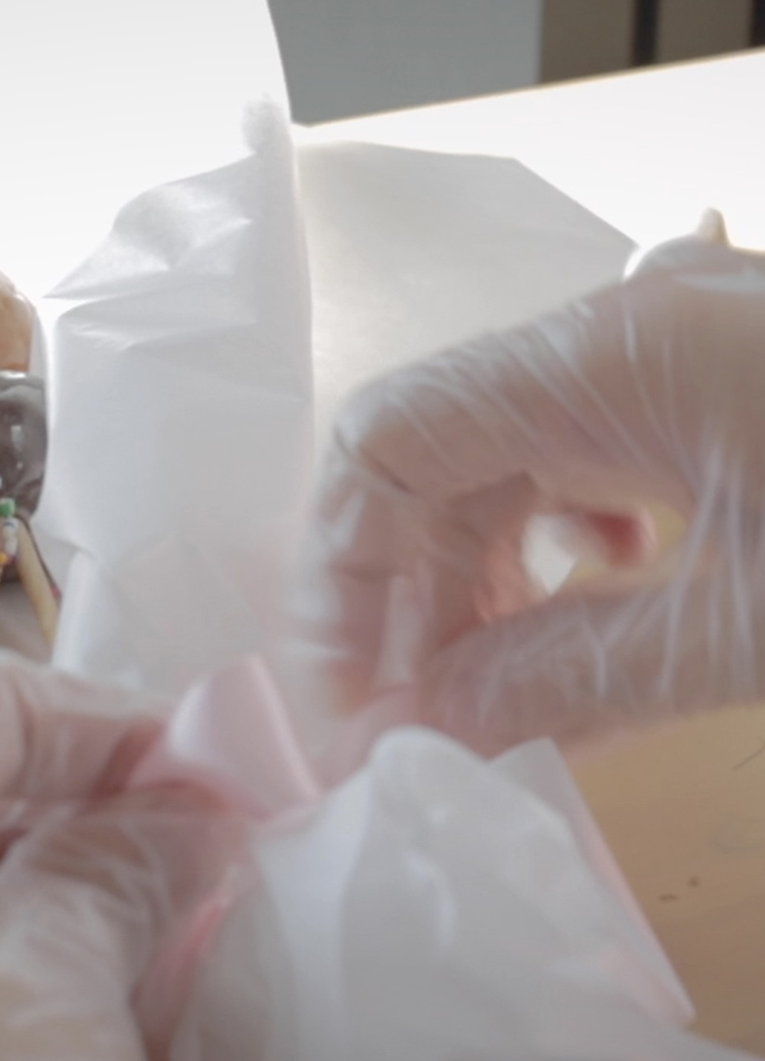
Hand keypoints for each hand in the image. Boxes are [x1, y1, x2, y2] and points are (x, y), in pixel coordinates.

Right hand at [295, 223, 763, 754]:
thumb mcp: (761, 628)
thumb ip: (575, 678)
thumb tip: (415, 732)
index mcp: (608, 359)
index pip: (386, 438)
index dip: (338, 570)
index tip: (351, 693)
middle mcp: (621, 329)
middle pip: (441, 454)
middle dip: (411, 597)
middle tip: (419, 723)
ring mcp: (674, 344)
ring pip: (512, 457)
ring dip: (485, 579)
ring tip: (500, 689)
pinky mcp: (718, 373)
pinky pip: (590, 450)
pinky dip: (563, 542)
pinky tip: (604, 596)